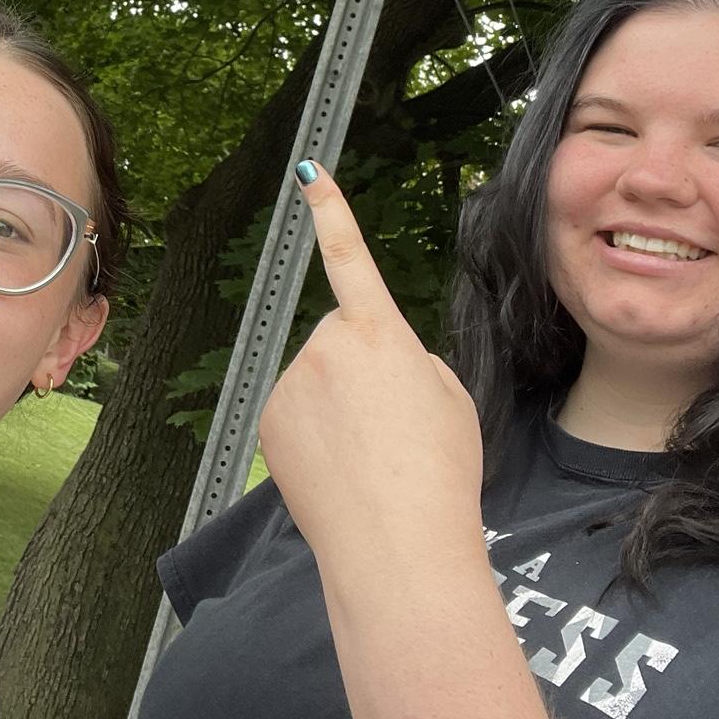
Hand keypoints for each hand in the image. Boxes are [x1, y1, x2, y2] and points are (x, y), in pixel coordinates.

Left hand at [259, 161, 484, 596]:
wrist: (398, 547)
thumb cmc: (439, 473)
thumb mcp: (450, 399)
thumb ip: (410, 362)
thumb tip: (380, 362)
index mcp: (378, 331)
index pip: (351, 257)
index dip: (332, 211)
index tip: (309, 171)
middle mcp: (325, 344)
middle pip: (342, 343)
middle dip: (362, 374)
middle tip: (392, 429)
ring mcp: (290, 382)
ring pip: (317, 383)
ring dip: (338, 410)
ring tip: (370, 457)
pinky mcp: (267, 419)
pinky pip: (295, 415)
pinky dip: (313, 438)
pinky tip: (339, 471)